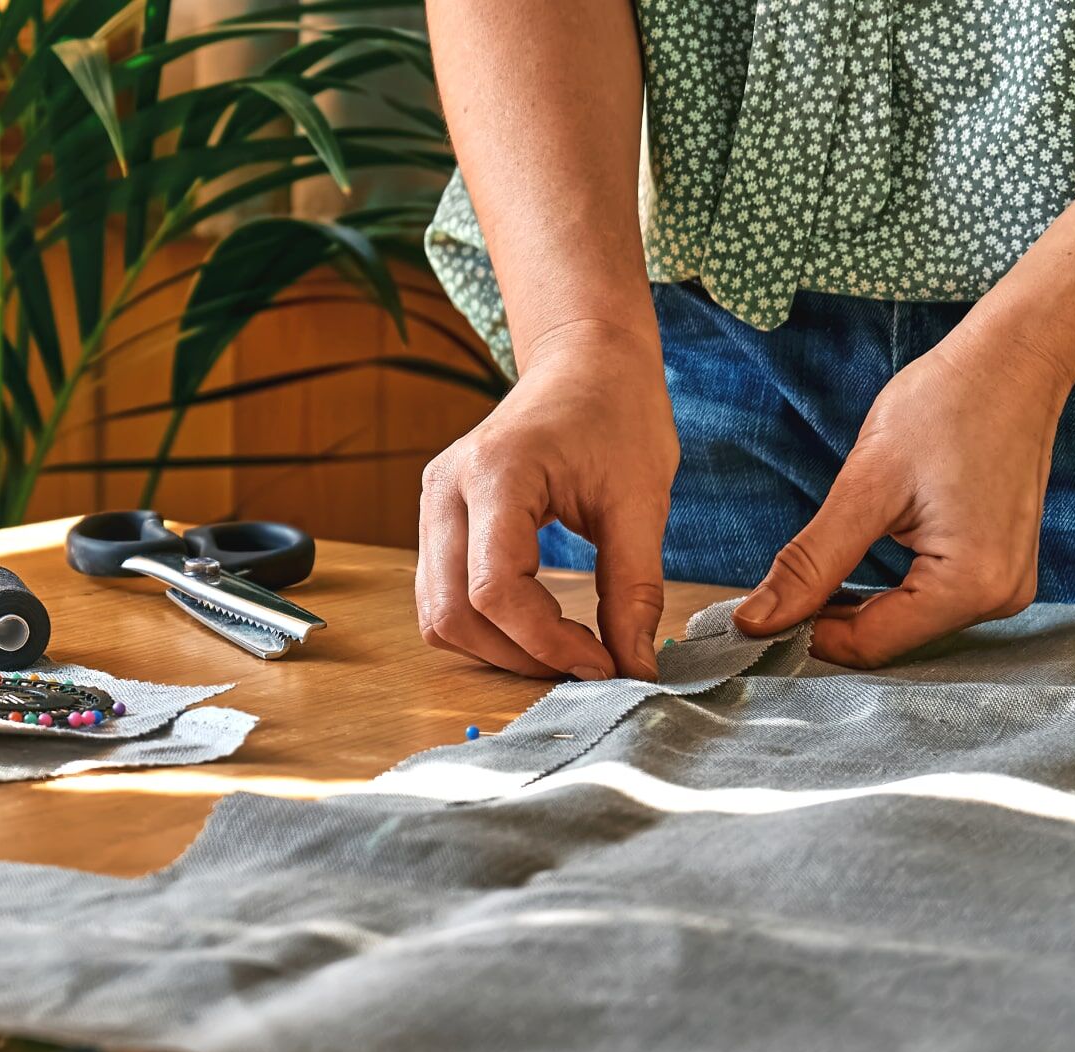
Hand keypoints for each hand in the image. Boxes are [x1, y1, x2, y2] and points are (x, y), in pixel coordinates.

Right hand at [417, 321, 677, 680]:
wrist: (586, 361)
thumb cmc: (617, 414)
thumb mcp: (641, 501)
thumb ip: (634, 589)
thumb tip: (634, 668)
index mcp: (496, 473)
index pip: (495, 590)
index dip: (546, 643)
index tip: (605, 663)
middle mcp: (446, 489)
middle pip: (453, 612)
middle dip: (520, 656)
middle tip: (587, 666)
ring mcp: (433, 503)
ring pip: (438, 614)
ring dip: (497, 650)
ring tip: (564, 649)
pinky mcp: (438, 519)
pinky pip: (441, 596)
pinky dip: (485, 628)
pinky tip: (538, 626)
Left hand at [732, 328, 1074, 666]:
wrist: (1013, 359)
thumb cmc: (947, 404)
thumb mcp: (866, 486)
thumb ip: (810, 563)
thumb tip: (754, 621)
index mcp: (971, 586)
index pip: (869, 645)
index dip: (803, 635)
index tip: (754, 617)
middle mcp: (1000, 599)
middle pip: (889, 639)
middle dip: (828, 621)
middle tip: (773, 593)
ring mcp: (1006, 586)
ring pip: (906, 623)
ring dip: (855, 606)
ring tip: (813, 574)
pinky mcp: (999, 568)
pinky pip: (929, 600)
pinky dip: (886, 591)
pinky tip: (854, 566)